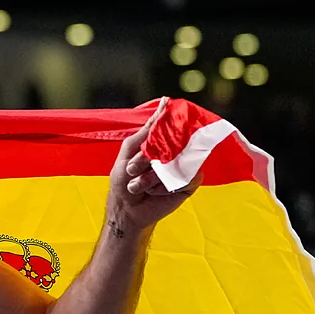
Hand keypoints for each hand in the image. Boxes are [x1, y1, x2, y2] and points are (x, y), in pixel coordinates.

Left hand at [107, 97, 202, 232]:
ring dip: (152, 177)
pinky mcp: (190, 181)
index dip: (160, 131)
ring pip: (178, 162)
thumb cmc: (124, 179)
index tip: (147, 144)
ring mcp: (184, 165)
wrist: (128, 209)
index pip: (171, 125)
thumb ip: (146, 131)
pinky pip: (186, 178)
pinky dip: (165, 187)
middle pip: (173, 143)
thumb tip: (164, 104)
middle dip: (146, 159)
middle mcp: (175, 151)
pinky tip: (154, 192)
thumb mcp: (129, 150)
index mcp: (161, 141)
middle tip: (132, 170)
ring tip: (138, 186)